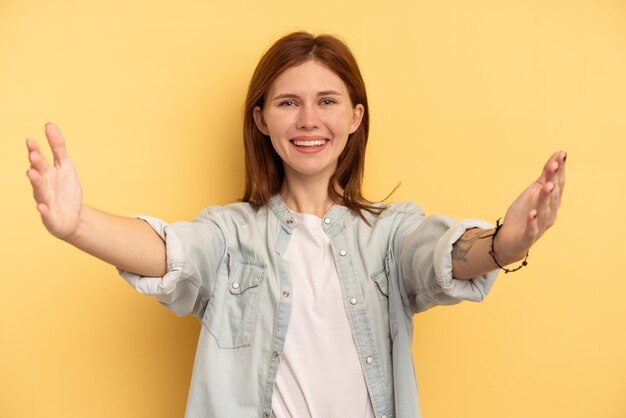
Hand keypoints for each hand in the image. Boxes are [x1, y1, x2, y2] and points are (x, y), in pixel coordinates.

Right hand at [26, 123, 82, 238]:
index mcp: (46, 173)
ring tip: (31, 173)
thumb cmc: (66, 189)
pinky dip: (43, 211)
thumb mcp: (66, 166)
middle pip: (38, 174)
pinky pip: (46, 214)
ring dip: (35, 183)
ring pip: (39, 192)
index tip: (31, 140)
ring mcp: (45, 202)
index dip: (35, 151)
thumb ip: (58, 147)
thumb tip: (49, 123)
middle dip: (35, 165)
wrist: (73, 216)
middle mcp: (42, 186)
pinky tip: (41, 207)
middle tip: (33, 155)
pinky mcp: (50, 218)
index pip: (39, 160)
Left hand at [495, 151, 566, 263]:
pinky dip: (532, 221)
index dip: (560, 170)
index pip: (558, 183)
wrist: (511, 240)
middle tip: (555, 165)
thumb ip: (545, 177)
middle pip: (553, 195)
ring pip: (545, 210)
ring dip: (546, 198)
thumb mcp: (533, 192)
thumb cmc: (524, 213)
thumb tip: (556, 157)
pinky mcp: (528, 236)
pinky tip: (532, 213)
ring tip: (547, 185)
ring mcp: (540, 225)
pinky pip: (532, 229)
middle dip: (554, 180)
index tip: (561, 154)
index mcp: (551, 201)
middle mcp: (550, 213)